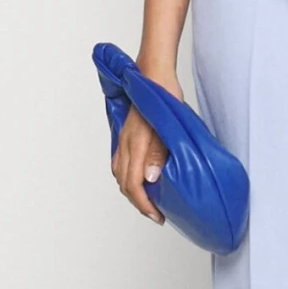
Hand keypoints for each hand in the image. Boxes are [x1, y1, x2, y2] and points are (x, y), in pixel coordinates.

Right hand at [111, 71, 182, 224]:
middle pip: (124, 183)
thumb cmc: (163, 95)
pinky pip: (120, 162)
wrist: (152, 72)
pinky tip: (139, 178)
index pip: (133, 185)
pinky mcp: (126, 133)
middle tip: (156, 213)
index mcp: (135, 144)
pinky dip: (128, 176)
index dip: (145, 205)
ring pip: (120, 173)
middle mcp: (126, 144)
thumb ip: (158, 154)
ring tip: (148, 200)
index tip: (158, 216)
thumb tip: (150, 180)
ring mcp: (124, 138)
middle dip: (138, 202)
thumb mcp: (167, 125)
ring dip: (132, 191)